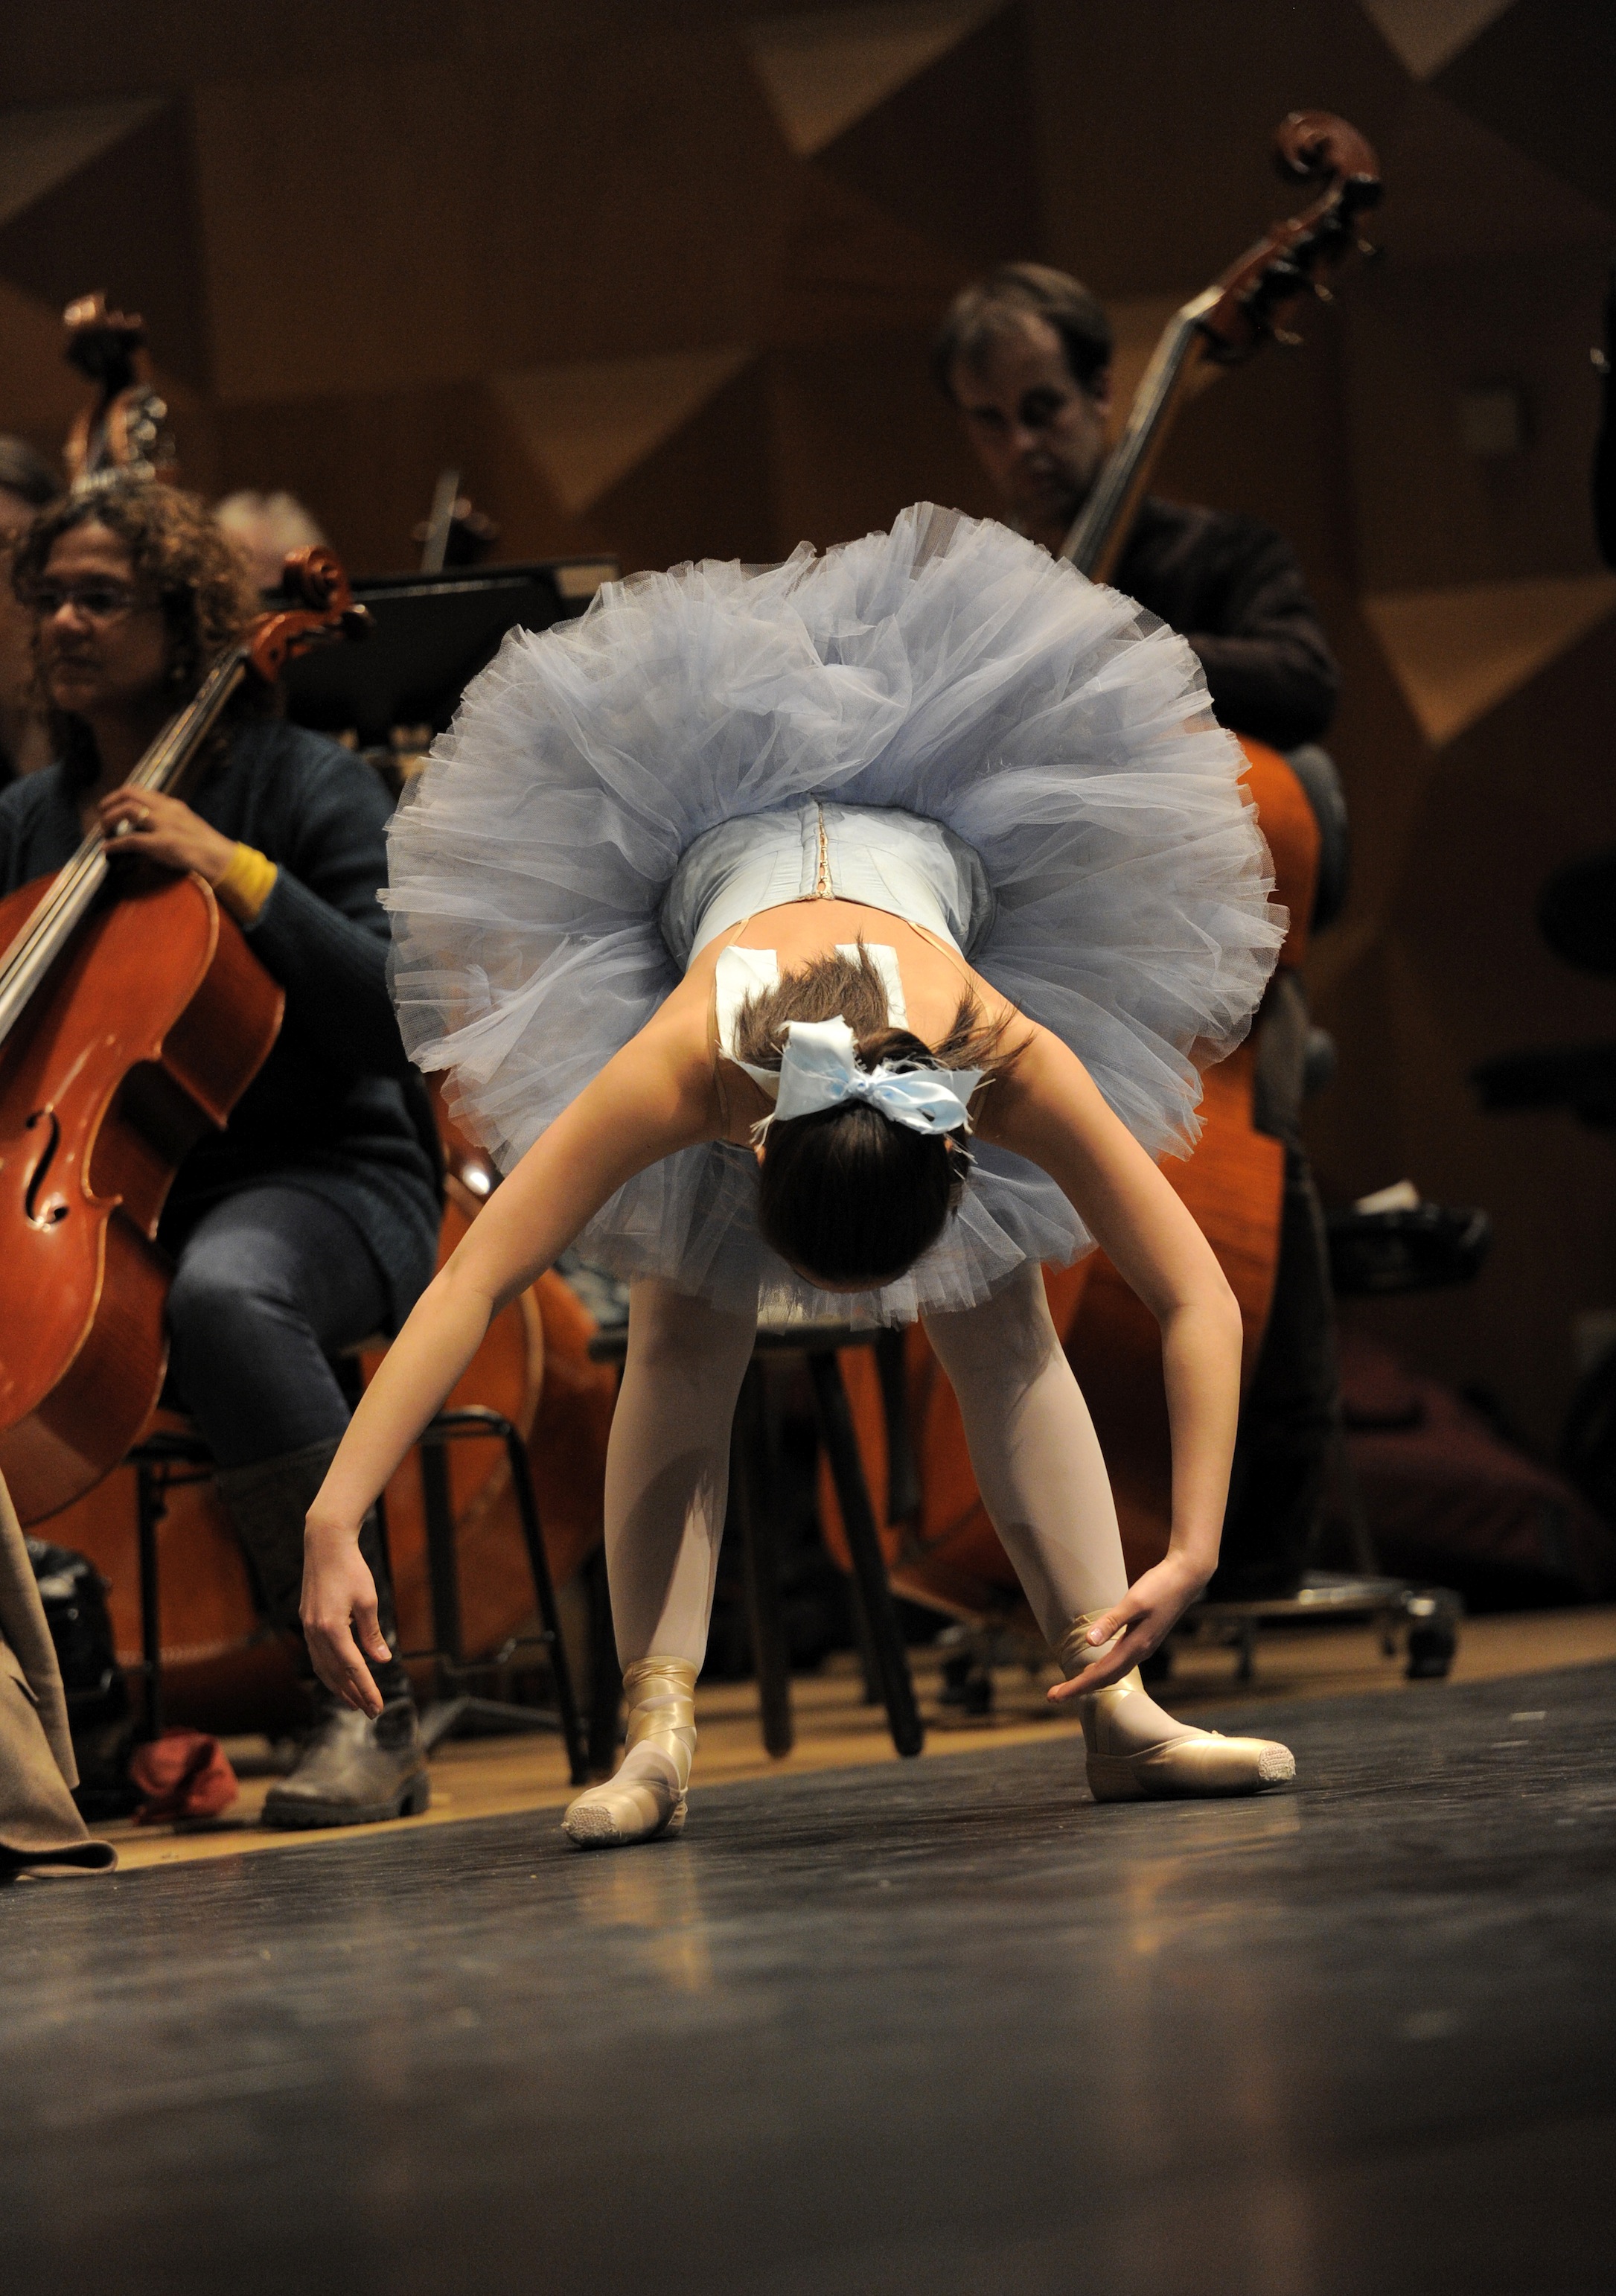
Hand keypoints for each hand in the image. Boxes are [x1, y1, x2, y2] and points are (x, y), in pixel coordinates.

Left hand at [96, 786, 237, 883]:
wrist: (221, 859)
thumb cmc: (206, 846)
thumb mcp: (186, 824)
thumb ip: (168, 820)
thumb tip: (148, 824)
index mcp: (172, 804)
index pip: (140, 790)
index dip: (119, 795)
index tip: (111, 805)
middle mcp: (167, 810)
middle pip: (129, 794)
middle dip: (110, 802)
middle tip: (101, 815)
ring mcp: (165, 825)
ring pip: (127, 811)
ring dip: (109, 819)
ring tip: (103, 830)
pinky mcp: (163, 843)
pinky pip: (131, 840)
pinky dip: (115, 844)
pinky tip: (107, 849)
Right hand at [300, 1520, 389, 1717]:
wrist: (325, 1545)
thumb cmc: (351, 1570)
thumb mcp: (368, 1601)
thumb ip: (372, 1634)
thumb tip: (381, 1661)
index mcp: (332, 1629)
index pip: (353, 1669)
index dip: (366, 1690)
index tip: (377, 1707)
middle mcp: (316, 1633)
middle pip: (336, 1674)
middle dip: (353, 1695)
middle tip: (369, 1712)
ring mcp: (308, 1629)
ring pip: (323, 1668)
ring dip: (339, 1687)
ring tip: (353, 1701)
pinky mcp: (308, 1622)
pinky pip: (317, 1655)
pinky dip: (328, 1671)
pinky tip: (338, 1676)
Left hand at [1047, 1550, 1210, 1699]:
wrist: (1187, 1578)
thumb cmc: (1160, 1586)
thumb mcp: (1133, 1602)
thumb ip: (1112, 1622)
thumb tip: (1089, 1642)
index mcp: (1136, 1646)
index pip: (1101, 1674)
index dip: (1077, 1686)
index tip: (1055, 1696)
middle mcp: (1140, 1651)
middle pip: (1106, 1678)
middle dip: (1081, 1687)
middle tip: (1054, 1695)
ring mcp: (1144, 1646)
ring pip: (1114, 1672)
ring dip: (1092, 1680)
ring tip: (1072, 1685)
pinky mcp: (1145, 1638)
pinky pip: (1120, 1662)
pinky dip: (1105, 1669)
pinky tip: (1096, 1666)